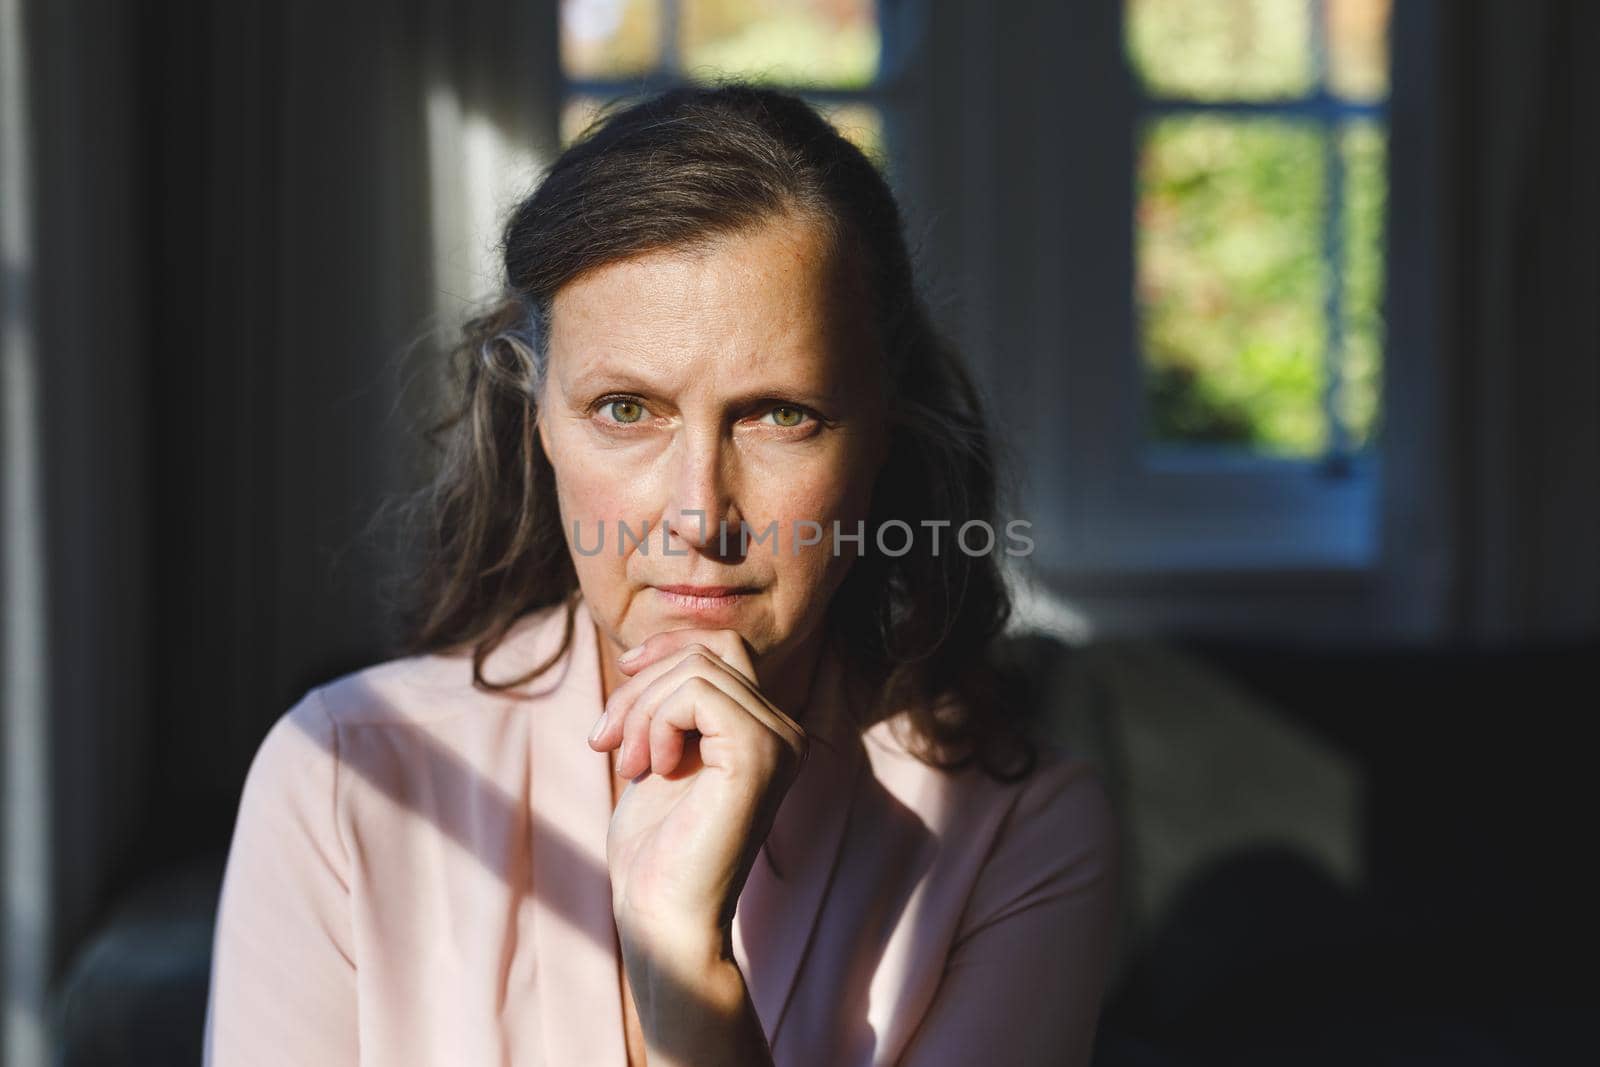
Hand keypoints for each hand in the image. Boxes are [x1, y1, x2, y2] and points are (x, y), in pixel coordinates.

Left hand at [587, 627, 808, 956]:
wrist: (663, 917)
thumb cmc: (654, 850)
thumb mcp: (660, 755)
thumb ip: (672, 705)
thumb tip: (651, 651)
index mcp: (766, 731)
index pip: (724, 647)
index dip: (667, 650)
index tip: (622, 681)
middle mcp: (786, 732)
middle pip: (707, 652)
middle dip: (641, 687)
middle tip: (608, 744)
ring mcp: (780, 742)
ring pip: (697, 668)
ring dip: (641, 709)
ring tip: (628, 764)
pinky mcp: (759, 754)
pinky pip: (697, 692)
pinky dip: (656, 721)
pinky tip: (652, 769)